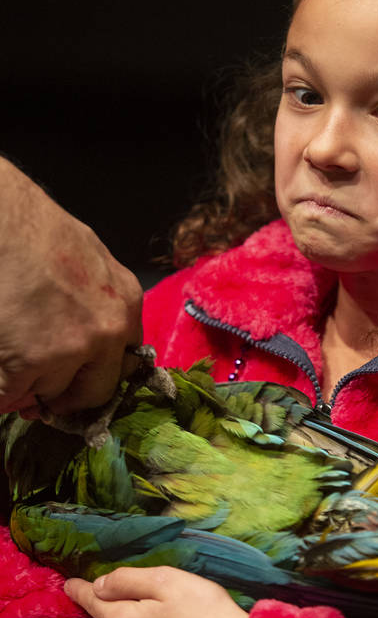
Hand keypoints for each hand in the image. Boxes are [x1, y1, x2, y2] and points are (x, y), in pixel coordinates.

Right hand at [0, 159, 142, 415]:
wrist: (1, 220)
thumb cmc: (34, 231)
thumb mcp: (89, 261)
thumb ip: (96, 306)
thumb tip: (85, 344)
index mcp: (125, 303)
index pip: (124, 361)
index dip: (95, 372)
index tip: (76, 377)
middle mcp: (107, 332)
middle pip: (96, 391)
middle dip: (68, 394)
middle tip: (42, 392)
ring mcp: (69, 351)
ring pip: (50, 393)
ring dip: (29, 385)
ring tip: (13, 350)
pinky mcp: (28, 364)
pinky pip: (13, 396)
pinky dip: (5, 392)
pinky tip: (2, 365)